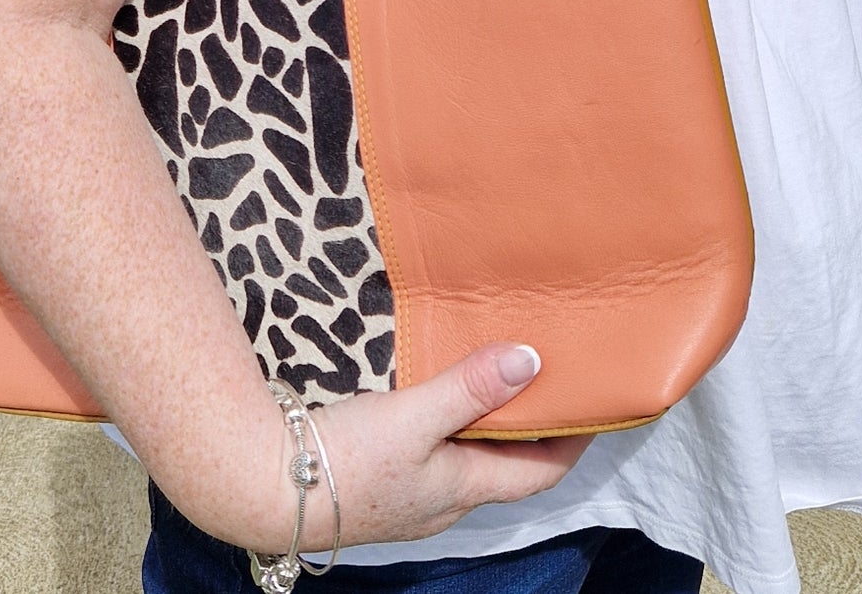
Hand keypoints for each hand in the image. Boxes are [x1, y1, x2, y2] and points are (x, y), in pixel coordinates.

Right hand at [290, 344, 591, 550]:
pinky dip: (448, 427)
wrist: (264, 488)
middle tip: (546, 378)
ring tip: (493, 376)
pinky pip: (431, 455)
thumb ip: (469, 388)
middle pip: (504, 467)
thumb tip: (532, 360)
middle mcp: (443, 501)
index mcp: (463, 489)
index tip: (597, 406)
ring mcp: (408, 496)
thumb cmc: (344, 459)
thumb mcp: (413, 417)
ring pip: (465, 460)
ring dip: (486, 425)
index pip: (539, 472)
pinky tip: (431, 397)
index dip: (572, 443)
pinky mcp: (377, 484)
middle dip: (530, 428)